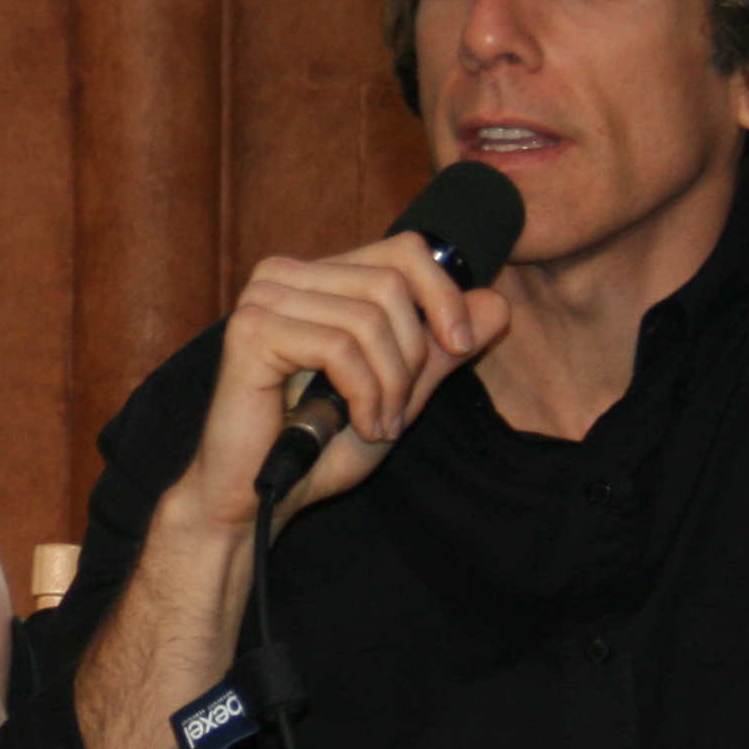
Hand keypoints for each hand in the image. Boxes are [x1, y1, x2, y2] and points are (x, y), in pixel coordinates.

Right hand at [176, 234, 510, 531]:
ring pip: (370, 317)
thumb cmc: (318, 448)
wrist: (258, 498)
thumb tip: (497, 304)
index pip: (404, 250)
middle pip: (392, 282)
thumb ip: (440, 350)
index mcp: (318, 279)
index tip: (461, 345)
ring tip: (377, 425)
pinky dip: (363, 394)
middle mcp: (285, 277)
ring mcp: (263, 300)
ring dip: (390, 385)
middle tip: (398, 411)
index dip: (444, 293)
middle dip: (413, 356)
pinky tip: (354, 425)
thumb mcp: (397, 394)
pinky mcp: (250, 332)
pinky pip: (339, 348)